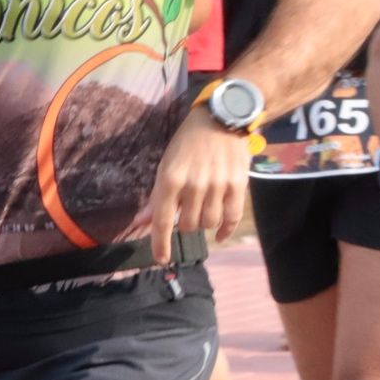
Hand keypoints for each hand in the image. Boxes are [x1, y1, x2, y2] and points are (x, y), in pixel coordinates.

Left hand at [146, 109, 250, 259]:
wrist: (220, 119)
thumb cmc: (187, 144)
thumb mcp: (165, 166)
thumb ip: (156, 197)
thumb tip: (140, 222)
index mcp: (170, 179)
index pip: (162, 220)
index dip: (160, 244)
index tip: (160, 260)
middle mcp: (194, 184)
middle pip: (187, 225)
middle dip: (183, 225)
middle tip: (186, 212)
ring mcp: (218, 185)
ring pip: (208, 224)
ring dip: (203, 224)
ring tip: (201, 211)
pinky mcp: (238, 185)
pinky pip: (232, 218)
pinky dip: (225, 230)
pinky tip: (220, 233)